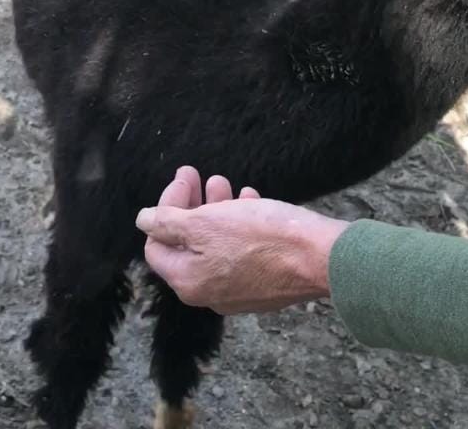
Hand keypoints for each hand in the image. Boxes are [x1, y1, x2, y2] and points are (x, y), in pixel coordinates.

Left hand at [135, 166, 349, 314]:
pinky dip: (241, 224)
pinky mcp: (266, 284)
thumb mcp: (204, 222)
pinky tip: (250, 200)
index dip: (165, 208)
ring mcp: (239, 291)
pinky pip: (242, 251)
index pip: (157, 243)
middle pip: (187, 243)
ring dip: (216, 210)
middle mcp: (209, 293)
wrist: (323, 257)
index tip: (183, 180)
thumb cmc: (262, 237)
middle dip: (191, 205)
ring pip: (216, 244)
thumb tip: (143, 221)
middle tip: (199, 175)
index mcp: (187, 281)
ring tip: (225, 184)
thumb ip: (167, 222)